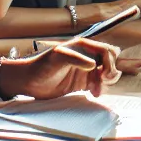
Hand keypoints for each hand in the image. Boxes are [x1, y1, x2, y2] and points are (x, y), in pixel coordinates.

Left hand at [4, 37, 122, 97]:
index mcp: (83, 47)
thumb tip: (93, 64)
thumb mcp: (58, 58)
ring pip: (106, 73)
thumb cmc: (41, 66)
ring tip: (97, 90)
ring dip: (106, 81)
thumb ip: (75, 59)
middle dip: (111, 71)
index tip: (104, 73)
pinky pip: (98, 84)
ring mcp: (85, 70)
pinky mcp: (82, 82)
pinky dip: (100, 89)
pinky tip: (94, 94)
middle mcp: (86, 57)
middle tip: (103, 80)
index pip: (105, 51)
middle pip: (110, 61)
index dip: (109, 62)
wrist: (29, 81)